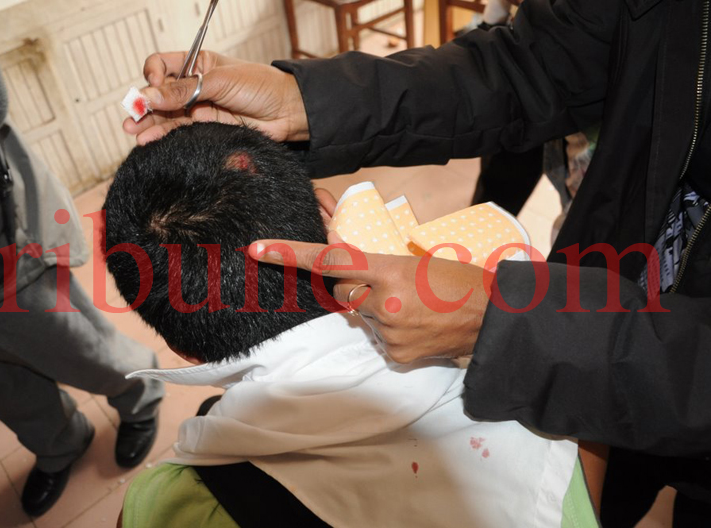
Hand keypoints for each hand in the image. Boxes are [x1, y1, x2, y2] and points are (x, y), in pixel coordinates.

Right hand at [123, 51, 308, 144]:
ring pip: (167, 115)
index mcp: (198, 64)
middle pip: (160, 94)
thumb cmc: (261, 87)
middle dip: (144, 104)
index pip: (163, 65)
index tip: (152, 84)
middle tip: (131, 115)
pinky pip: (179, 132)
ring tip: (133, 131)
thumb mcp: (220, 82)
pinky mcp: (206, 129)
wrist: (287, 113)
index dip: (153, 74)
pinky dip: (163, 135)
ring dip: (149, 123)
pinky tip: (149, 140)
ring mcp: (200, 109)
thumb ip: (185, 90)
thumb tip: (150, 95)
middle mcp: (195, 86)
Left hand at [249, 239, 490, 362]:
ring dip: (374, 309)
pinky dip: (388, 330)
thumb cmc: (457, 278)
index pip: (329, 260)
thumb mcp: (414, 259)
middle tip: (386, 285)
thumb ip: (372, 260)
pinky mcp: (397, 356)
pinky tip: (414, 325)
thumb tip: (336, 253)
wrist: (495, 317)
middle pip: (341, 293)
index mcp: (388, 271)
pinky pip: (376, 339)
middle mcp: (383, 304)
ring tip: (411, 307)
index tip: (258, 249)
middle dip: (352, 287)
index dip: (290, 254)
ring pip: (360, 316)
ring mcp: (389, 334)